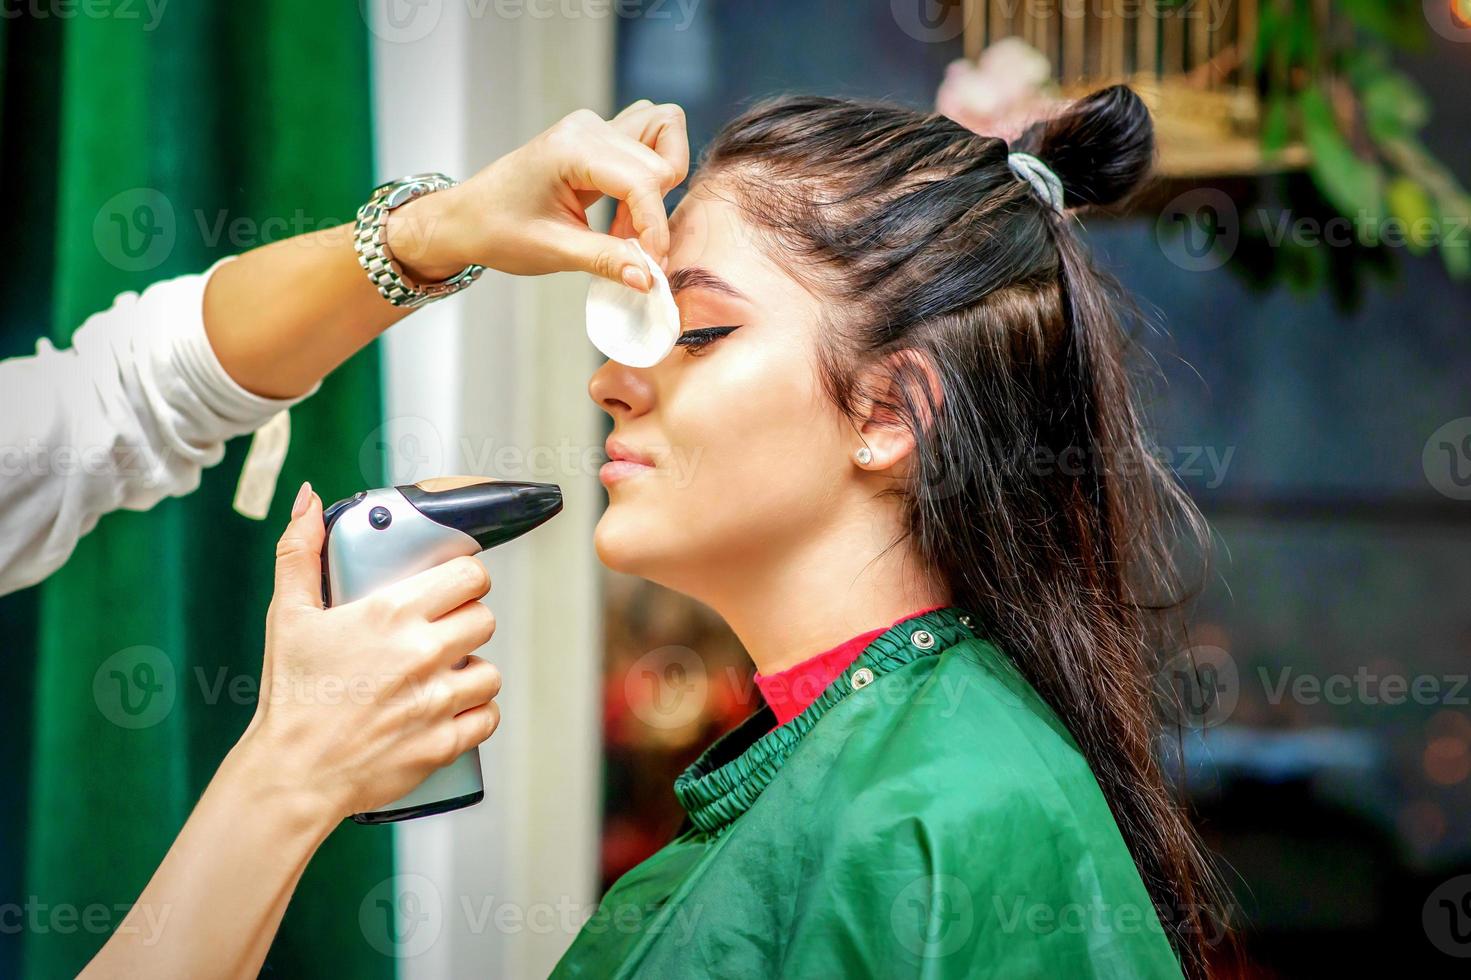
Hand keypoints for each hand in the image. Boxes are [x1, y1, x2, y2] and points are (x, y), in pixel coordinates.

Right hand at [237, 483, 502, 822]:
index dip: (466, 578)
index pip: (470, 575)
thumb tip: (308, 501)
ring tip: (443, 674)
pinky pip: (487, 717)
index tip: (453, 586)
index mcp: (392, 614)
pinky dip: (475, 714)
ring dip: (472, 670)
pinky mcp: (444, 742)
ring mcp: (437, 701)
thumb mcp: (288, 615)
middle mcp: (422, 654)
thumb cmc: (291, 696)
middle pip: (485, 618)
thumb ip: (300, 552)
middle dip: (467, 621)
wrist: (291, 774)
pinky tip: (450, 710)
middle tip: (442, 632)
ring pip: (491, 670)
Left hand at [385, 100, 688, 290]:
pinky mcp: (599, 137)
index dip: (654, 226)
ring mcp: (594, 127)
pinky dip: (649, 180)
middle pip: (659, 162)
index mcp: (571, 148)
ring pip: (662, 138)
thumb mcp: (553, 251)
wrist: (466, 218)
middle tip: (629, 251)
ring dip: (658, 187)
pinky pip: (647, 144)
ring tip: (628, 227)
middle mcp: (587, 127)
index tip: (653, 265)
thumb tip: (650, 278)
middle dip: (653, 212)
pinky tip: (624, 214)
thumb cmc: (498, 229)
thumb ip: (607, 260)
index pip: (642, 180)